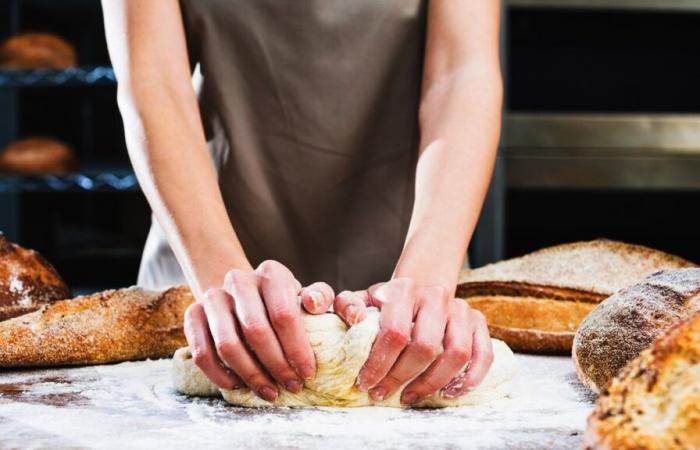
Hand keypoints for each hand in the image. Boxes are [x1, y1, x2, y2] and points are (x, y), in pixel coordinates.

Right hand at [183, 260, 334, 400]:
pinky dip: (220, 375)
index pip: (284, 314)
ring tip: (269, 390)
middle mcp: (239, 280)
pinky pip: (201, 352)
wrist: (244, 295)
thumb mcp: (305, 296)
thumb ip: (319, 298)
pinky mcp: (193, 314)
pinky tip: (239, 384)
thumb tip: (314, 304)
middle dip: (276, 365)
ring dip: (250, 374)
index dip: (297, 348)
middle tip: (291, 385)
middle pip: (256, 331)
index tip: (307, 372)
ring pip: (227, 345)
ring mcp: (213, 296)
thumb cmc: (283, 302)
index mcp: (271, 273)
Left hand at [333, 278, 492, 404]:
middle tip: (383, 393)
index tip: (366, 382)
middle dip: (401, 377)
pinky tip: (448, 392)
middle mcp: (436, 296)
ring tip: (411, 396)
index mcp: (404, 289)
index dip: (380, 363)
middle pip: (425, 347)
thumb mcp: (363, 300)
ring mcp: (461, 309)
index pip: (395, 332)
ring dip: (433, 383)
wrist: (420, 289)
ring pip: (456, 354)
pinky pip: (483, 355)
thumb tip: (353, 317)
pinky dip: (470, 378)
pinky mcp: (478, 322)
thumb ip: (349, 305)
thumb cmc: (387, 303)